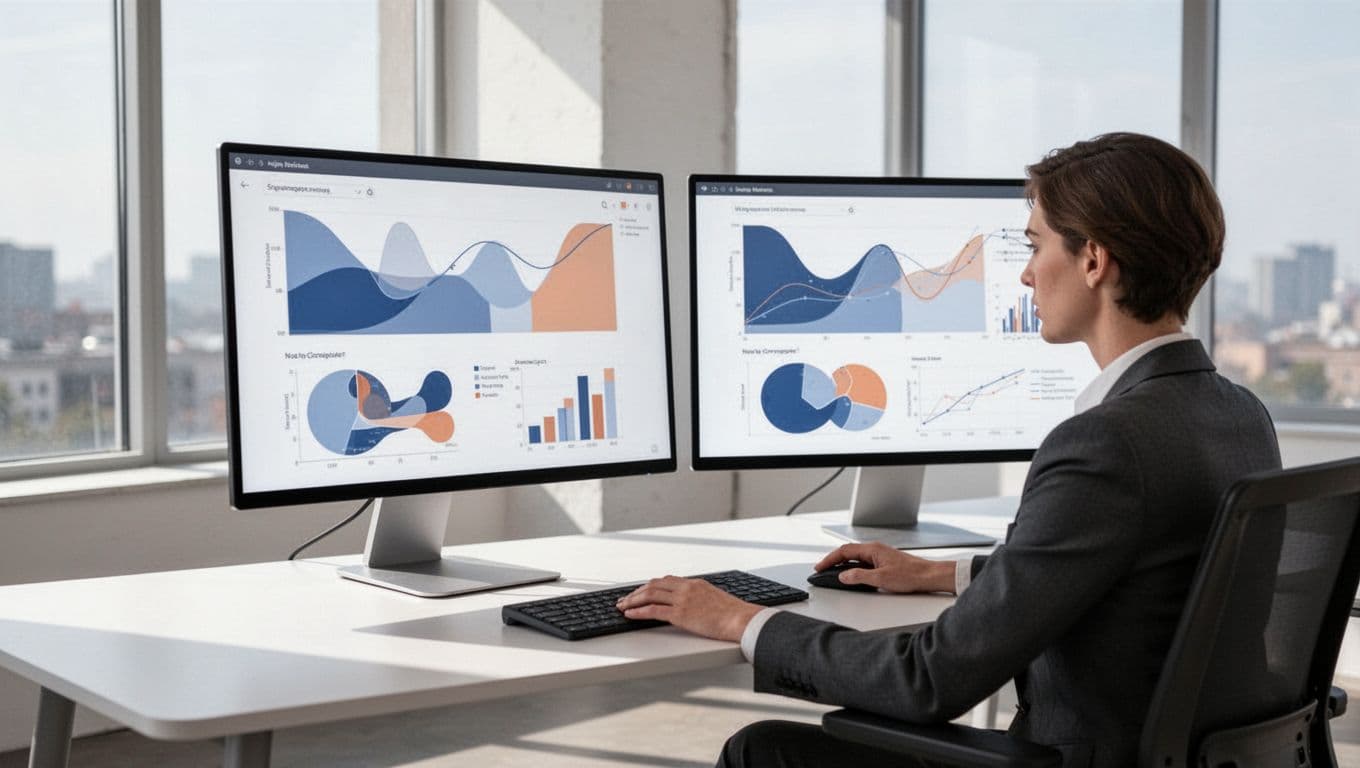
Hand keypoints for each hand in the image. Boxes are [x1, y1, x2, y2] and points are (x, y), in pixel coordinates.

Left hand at [615, 576, 763, 641]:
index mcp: (695, 583)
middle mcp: (686, 588)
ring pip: (650, 595)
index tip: (641, 591)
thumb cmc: (734, 614)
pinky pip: (653, 610)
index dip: (650, 586)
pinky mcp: (680, 614)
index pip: (666, 580)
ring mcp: (682, 600)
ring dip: (633, 600)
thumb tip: (697, 607)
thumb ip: (702, 599)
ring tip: (622, 606)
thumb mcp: (716, 600)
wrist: (742, 619)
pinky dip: (638, 611)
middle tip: (625, 598)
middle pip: (654, 585)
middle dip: (637, 592)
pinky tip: (630, 614)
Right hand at [814, 542, 955, 593]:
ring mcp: (879, 555)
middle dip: (832, 560)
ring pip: (855, 557)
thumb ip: (859, 577)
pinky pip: (862, 562)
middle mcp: (875, 549)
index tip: (819, 567)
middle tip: (821, 570)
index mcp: (872, 549)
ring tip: (832, 573)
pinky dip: (852, 567)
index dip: (829, 559)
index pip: (844, 551)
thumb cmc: (910, 575)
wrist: (929, 576)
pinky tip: (851, 575)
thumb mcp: (881, 579)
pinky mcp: (884, 562)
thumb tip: (843, 576)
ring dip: (842, 564)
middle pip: (847, 552)